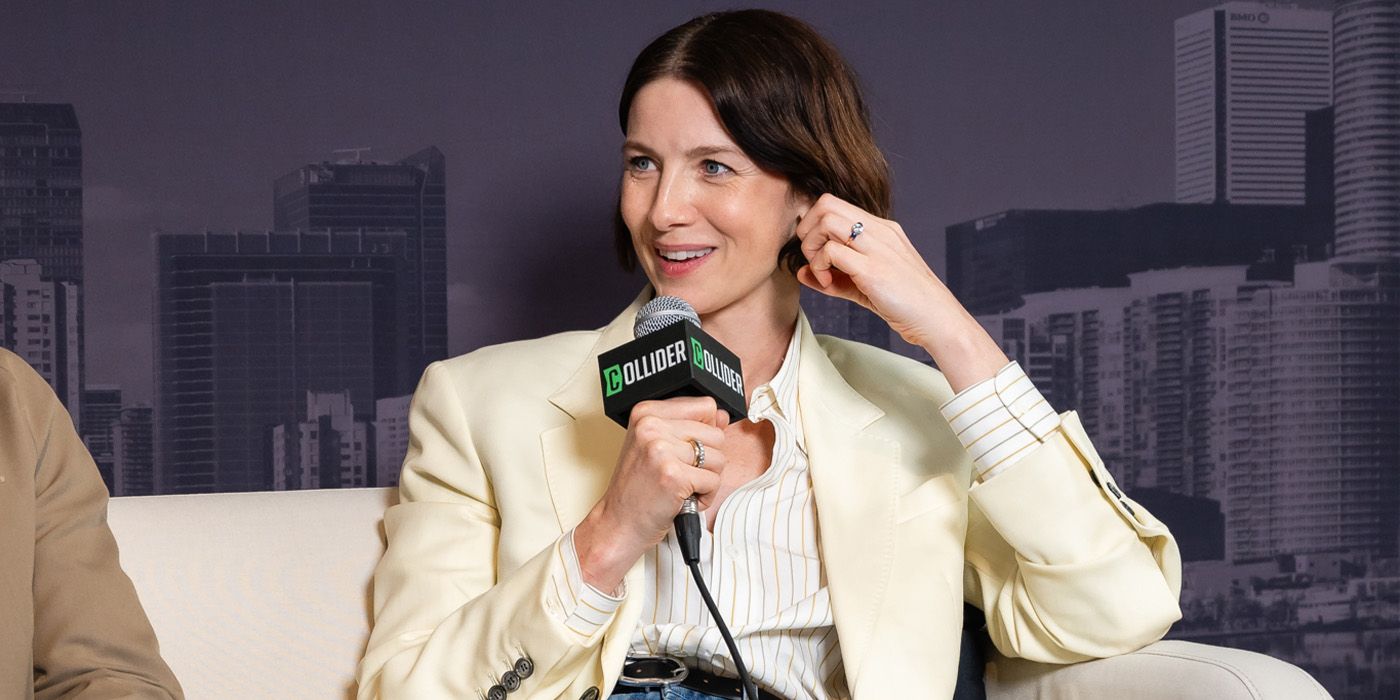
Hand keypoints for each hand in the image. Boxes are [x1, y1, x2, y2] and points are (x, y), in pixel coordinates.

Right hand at [574, 396, 728, 591]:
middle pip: (716, 434)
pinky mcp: (673, 475)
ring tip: (683, 486)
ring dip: (707, 478)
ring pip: (719, 458)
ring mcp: (661, 449)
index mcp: (647, 412)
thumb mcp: (658, 446)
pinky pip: (713, 481)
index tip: (688, 449)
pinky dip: (705, 496)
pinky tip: (683, 498)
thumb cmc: (638, 488)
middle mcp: (651, 426)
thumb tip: (721, 415)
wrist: (619, 523)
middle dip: (708, 460)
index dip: (705, 431)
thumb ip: (691, 427)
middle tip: (683, 473)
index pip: (705, 405)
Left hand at [794, 193, 1009, 390]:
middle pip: (826, 203)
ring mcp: (877, 246)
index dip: (814, 225)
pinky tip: (829, 284)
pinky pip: (832, 251)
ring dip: (812, 247)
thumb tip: (800, 272)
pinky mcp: (873, 268)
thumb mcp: (863, 285)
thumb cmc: (904, 303)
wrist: (936, 319)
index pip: (834, 204)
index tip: (816, 254)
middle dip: (807, 230)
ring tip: (821, 272)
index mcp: (880, 228)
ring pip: (826, 220)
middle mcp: (879, 230)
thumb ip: (832, 277)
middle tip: (813, 259)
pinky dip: (819, 267)